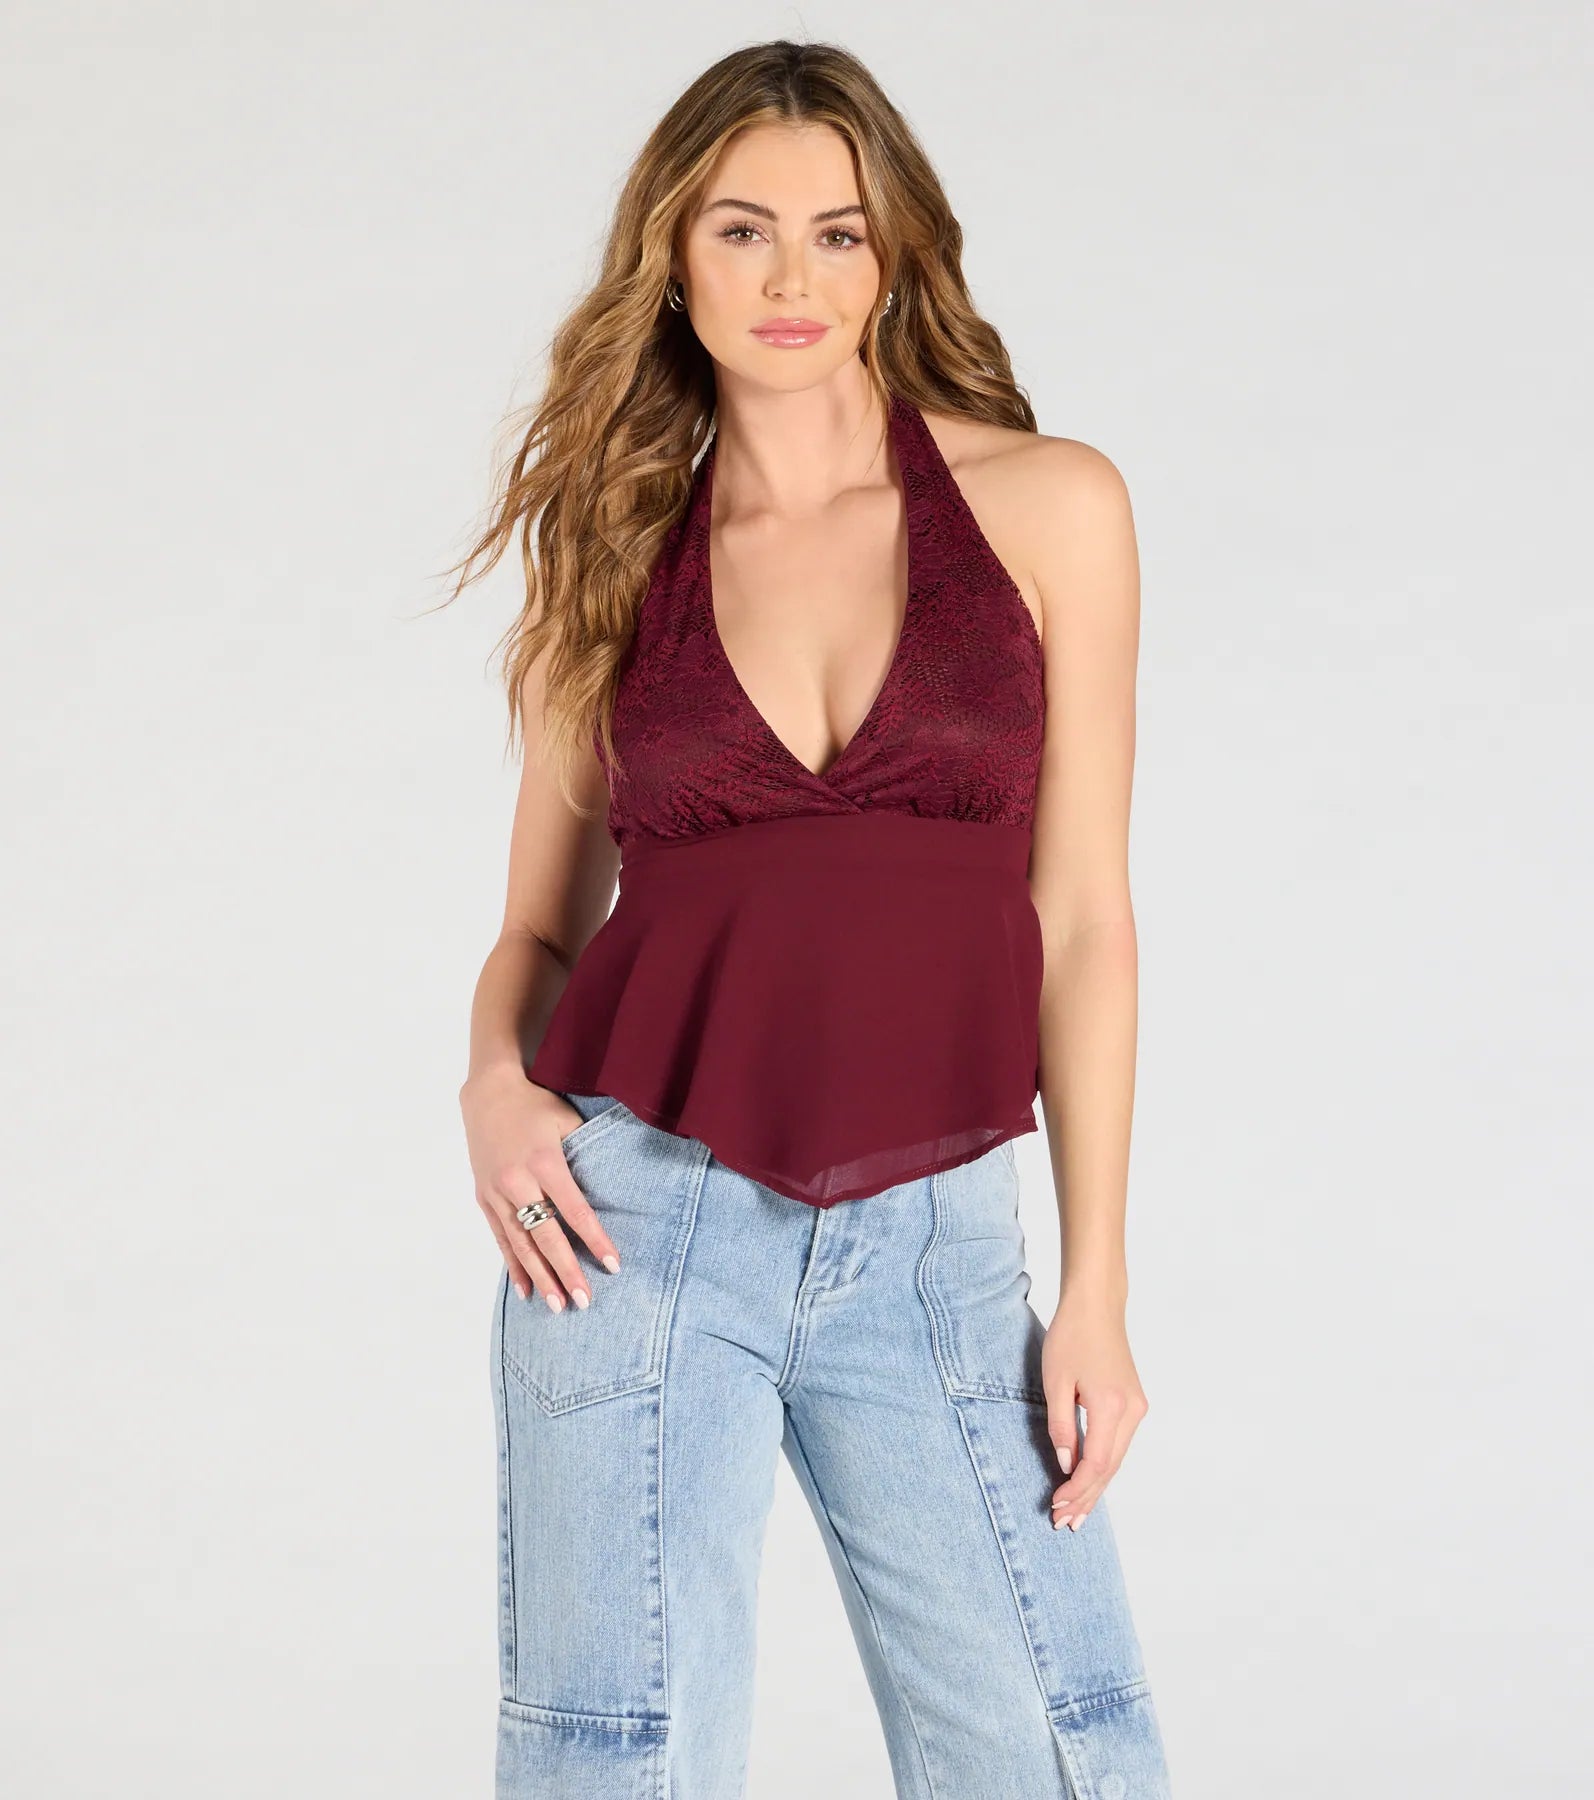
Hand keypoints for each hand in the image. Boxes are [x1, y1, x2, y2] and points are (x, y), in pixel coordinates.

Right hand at [458, 1066, 622, 1309]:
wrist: (488, 1092)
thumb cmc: (535, 1104)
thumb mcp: (567, 1120)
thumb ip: (586, 1153)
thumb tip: (615, 1184)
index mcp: (545, 1162)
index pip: (574, 1210)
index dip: (595, 1239)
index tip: (612, 1265)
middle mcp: (518, 1181)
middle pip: (545, 1236)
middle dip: (566, 1271)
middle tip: (584, 1302)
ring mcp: (497, 1192)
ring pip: (521, 1244)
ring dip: (540, 1277)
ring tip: (557, 1306)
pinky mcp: (484, 1197)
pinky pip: (501, 1238)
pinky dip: (513, 1265)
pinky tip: (525, 1290)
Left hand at [1042, 1286, 1148, 1530]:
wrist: (1097, 1306)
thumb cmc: (1071, 1336)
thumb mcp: (1056, 1381)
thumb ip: (1062, 1426)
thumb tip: (1068, 1465)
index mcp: (1111, 1406)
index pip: (1096, 1463)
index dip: (1076, 1490)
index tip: (1055, 1508)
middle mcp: (1131, 1411)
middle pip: (1111, 1468)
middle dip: (1087, 1498)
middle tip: (1064, 1524)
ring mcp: (1137, 1407)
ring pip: (1117, 1458)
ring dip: (1096, 1486)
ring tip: (1076, 1513)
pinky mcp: (1134, 1402)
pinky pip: (1119, 1443)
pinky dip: (1104, 1465)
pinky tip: (1090, 1481)